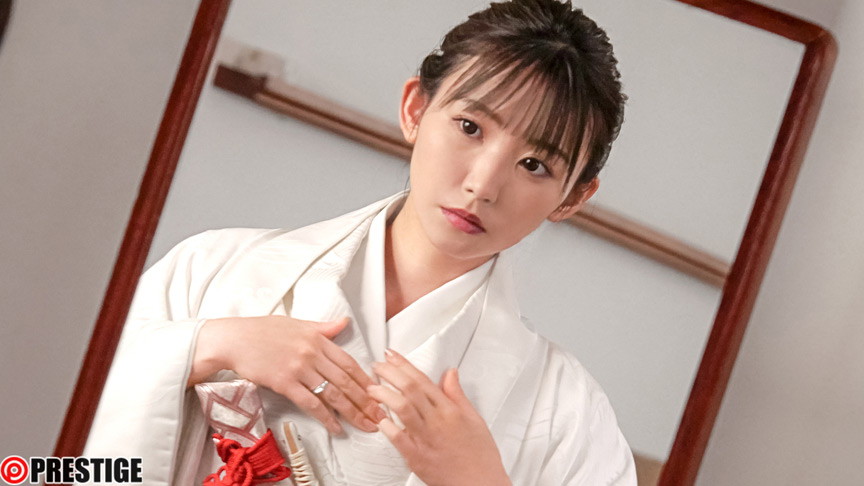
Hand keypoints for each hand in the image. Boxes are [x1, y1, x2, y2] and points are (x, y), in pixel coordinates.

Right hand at [190, 315, 385, 434]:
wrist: (234, 339)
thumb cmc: (262, 331)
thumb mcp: (297, 323)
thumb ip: (323, 328)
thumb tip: (344, 322)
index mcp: (318, 338)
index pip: (349, 362)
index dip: (366, 379)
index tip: (379, 392)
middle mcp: (312, 353)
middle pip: (346, 380)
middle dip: (366, 400)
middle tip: (380, 414)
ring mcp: (299, 368)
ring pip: (333, 393)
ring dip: (352, 412)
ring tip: (366, 424)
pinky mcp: (285, 382)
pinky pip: (311, 403)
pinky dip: (326, 417)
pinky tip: (336, 428)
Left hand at [368, 349, 511, 485]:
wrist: (480, 484)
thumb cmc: (480, 455)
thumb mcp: (474, 419)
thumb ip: (457, 394)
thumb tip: (450, 373)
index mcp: (450, 410)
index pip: (422, 380)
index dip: (404, 365)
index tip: (392, 355)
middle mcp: (436, 422)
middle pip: (409, 390)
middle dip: (390, 374)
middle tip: (378, 365)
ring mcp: (425, 439)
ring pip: (401, 409)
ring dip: (384, 395)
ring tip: (372, 388)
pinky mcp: (417, 458)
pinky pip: (398, 438)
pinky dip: (387, 426)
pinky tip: (379, 417)